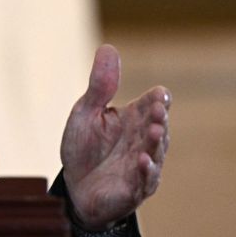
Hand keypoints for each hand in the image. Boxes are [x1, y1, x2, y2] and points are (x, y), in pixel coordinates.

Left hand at [60, 45, 169, 229]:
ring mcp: (142, 165)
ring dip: (156, 142)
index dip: (158, 99)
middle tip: (158, 108)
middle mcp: (142, 140)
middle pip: (158, 126)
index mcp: (133, 118)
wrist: (75, 187)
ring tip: (155, 130)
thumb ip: (100, 85)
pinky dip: (147, 171)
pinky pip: (145, 180)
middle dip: (159, 118)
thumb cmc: (84, 147)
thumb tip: (108, 48)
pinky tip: (144, 161)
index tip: (160, 94)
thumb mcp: (86, 112)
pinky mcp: (134, 188)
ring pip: (155, 152)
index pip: (152, 104)